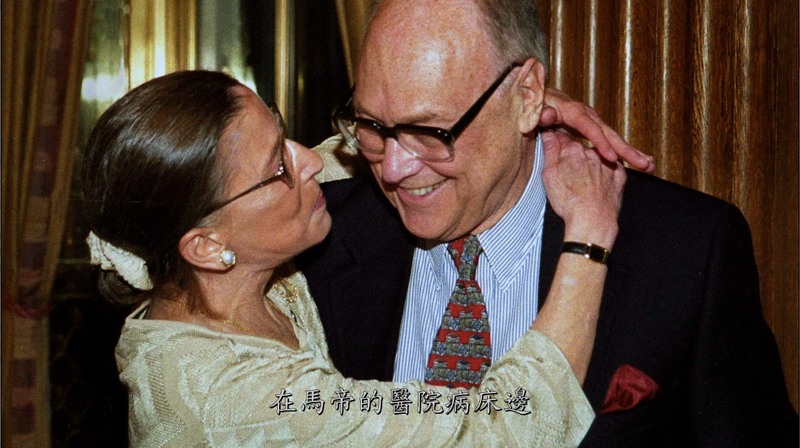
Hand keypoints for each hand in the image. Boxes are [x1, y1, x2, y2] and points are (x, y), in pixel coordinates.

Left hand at [541, 88, 654, 172]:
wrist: (536, 94)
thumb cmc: (533, 103)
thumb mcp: (533, 107)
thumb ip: (539, 113)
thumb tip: (548, 115)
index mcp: (573, 110)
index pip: (590, 129)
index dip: (602, 144)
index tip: (611, 158)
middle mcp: (586, 114)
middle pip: (609, 133)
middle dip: (626, 150)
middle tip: (643, 164)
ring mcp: (591, 120)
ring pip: (613, 137)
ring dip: (630, 151)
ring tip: (647, 164)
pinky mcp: (591, 126)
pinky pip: (608, 139)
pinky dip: (622, 150)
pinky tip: (634, 160)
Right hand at [541, 131, 625, 249]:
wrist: (593, 221)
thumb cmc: (569, 202)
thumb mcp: (549, 176)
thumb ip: (549, 152)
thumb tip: (548, 135)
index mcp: (573, 150)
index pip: (563, 139)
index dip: (557, 145)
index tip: (555, 151)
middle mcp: (592, 153)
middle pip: (580, 148)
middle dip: (573, 156)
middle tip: (568, 172)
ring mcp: (607, 163)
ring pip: (596, 157)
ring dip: (589, 163)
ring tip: (582, 182)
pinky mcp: (619, 176)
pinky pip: (611, 168)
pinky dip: (604, 172)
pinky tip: (596, 184)